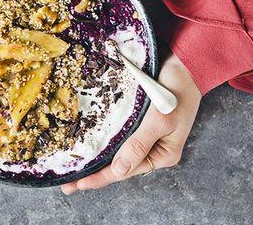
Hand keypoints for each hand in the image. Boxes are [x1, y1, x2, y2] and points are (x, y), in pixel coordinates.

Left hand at [61, 53, 201, 193]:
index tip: (78, 185)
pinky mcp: (137, 121)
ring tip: (73, 168)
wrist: (184, 67)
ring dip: (95, 159)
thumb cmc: (177, 93)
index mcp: (161, 155)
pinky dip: (101, 141)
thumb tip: (118, 170)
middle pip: (118, 165)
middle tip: (68, 184)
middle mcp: (151, 149)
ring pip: (115, 152)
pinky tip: (87, 143)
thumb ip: (139, 145)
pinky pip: (116, 136)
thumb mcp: (160, 120)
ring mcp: (144, 135)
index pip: (125, 171)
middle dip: (93, 174)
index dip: (100, 178)